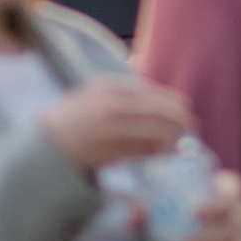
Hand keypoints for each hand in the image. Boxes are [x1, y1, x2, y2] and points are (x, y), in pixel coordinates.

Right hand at [40, 75, 193, 173]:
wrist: (48, 143)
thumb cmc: (77, 117)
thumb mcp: (97, 92)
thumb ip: (127, 90)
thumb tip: (161, 94)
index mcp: (110, 87)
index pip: (155, 93)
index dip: (176, 104)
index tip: (187, 110)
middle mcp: (112, 106)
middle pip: (161, 113)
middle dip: (181, 122)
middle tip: (191, 127)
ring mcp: (110, 131)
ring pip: (155, 134)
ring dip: (171, 139)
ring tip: (178, 142)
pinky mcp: (108, 152)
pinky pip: (141, 151)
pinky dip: (155, 151)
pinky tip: (161, 152)